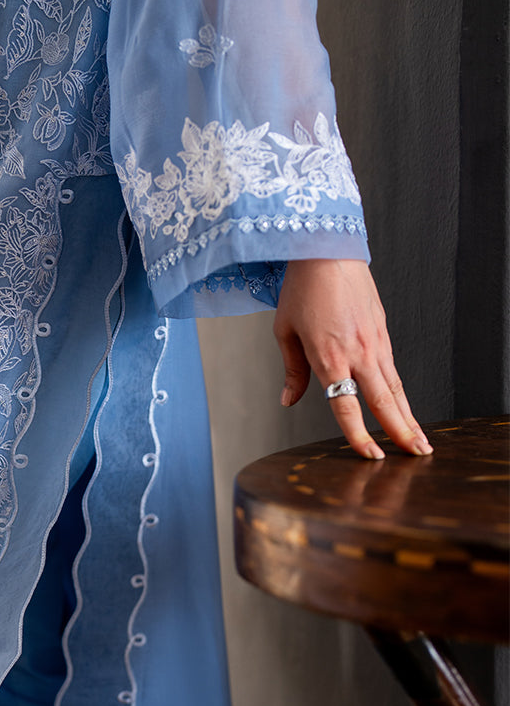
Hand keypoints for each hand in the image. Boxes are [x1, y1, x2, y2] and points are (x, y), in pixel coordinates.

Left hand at [273, 259, 431, 460]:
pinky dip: (401, 391)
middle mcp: (357, 352)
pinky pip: (392, 368)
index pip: (346, 407)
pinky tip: (404, 407)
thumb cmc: (302, 289)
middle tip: (416, 455)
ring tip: (421, 440)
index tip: (371, 455)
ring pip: (395, 387)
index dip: (359, 435)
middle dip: (401, 432)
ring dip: (409, 415)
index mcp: (329, 357)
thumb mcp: (285, 332)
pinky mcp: (382, 330)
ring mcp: (374, 341)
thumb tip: (288, 400)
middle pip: (383, 401)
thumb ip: (293, 371)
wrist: (327, 249)